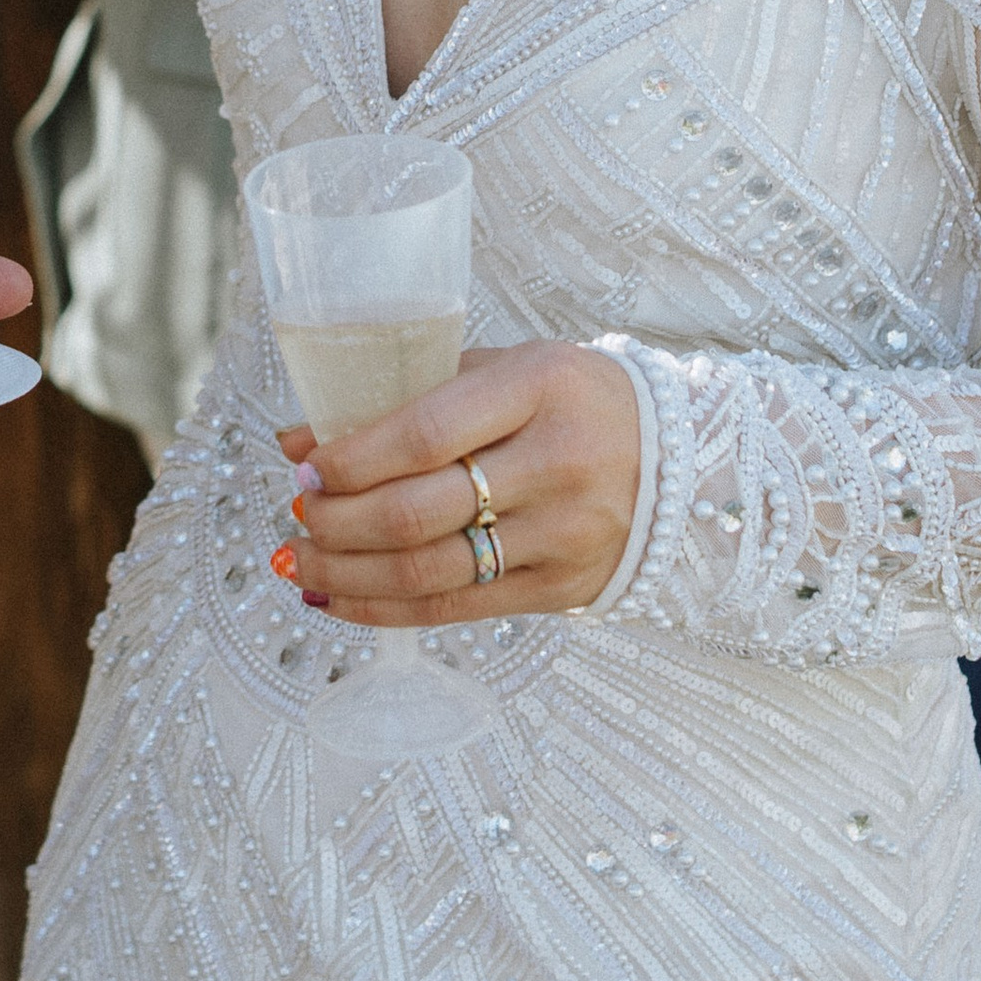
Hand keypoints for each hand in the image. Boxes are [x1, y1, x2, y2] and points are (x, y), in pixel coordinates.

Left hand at [277, 343, 640, 623]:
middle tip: (298, 511)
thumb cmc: (570, 400)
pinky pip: (456, 610)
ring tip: (299, 560)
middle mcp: (554, 466)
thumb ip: (406, 397)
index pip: (424, 434)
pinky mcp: (561, 590)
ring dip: (347, 574)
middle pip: (418, 512)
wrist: (682, 457)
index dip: (352, 458)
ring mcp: (562, 536)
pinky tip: (337, 599)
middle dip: (337, 520)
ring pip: (430, 572)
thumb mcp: (502, 370)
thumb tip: (300, 440)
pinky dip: (383, 610)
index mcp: (537, 389)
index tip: (306, 466)